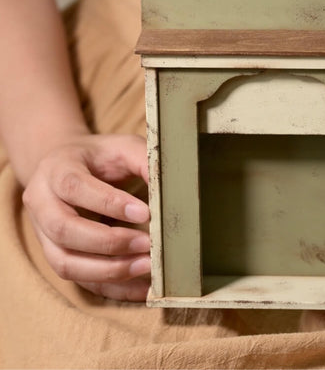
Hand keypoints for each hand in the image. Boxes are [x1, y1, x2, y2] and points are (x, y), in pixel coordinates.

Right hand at [22, 134, 151, 300]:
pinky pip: (80, 280)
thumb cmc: (103, 157)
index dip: (109, 203)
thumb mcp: (124, 147)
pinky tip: (141, 287)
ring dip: (108, 270)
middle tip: (147, 243)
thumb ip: (144, 161)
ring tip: (147, 267)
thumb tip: (171, 189)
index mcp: (56, 168)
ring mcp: (43, 234)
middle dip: (109, 242)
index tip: (145, 212)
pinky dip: (112, 287)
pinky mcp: (57, 255)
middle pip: (64, 229)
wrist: (70, 167)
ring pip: (65, 262)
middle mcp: (41, 202)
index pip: (75, 187)